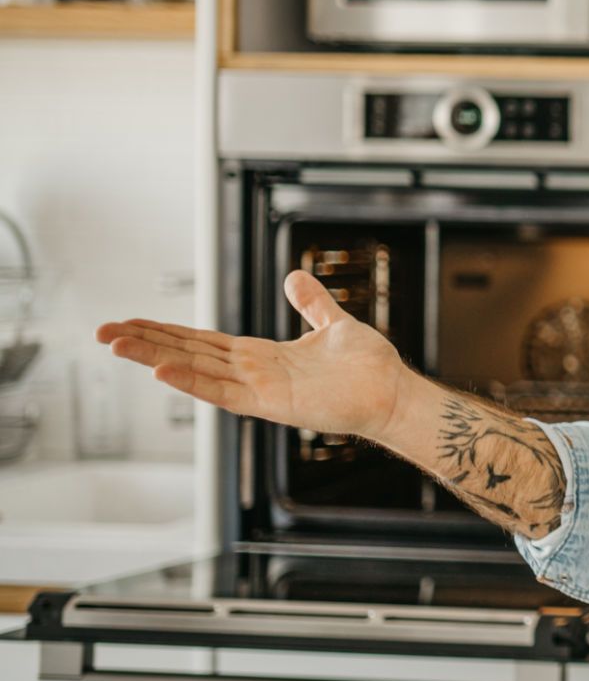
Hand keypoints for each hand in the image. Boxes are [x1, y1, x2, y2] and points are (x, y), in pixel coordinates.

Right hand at [97, 269, 411, 439]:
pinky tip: (161, 372)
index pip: (202, 340)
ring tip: (116, 345)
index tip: (130, 321)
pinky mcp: (272, 404)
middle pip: (187, 353)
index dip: (166, 331)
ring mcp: (259, 390)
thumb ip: (312, 302)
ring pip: (195, 370)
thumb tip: (294, 276)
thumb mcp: (334, 323)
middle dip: (145, 342)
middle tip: (102, 332)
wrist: (394, 393)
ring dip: (154, 358)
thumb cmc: (369, 368)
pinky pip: (224, 393)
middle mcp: (254, 373)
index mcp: (263, 356)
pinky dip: (192, 382)